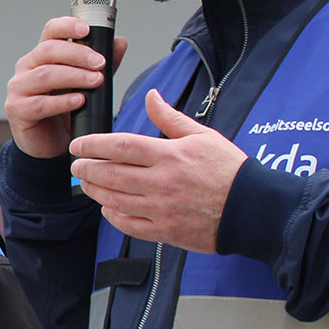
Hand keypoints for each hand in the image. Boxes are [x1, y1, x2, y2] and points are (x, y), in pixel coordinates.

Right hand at [5, 15, 128, 158]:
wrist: (48, 143)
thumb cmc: (63, 110)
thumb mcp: (84, 84)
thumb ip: (99, 65)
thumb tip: (120, 43)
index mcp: (42, 56)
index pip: (50, 31)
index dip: (67, 26)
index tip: (87, 29)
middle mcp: (27, 68)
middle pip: (48, 51)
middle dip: (77, 54)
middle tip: (100, 63)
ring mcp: (19, 89)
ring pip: (45, 75)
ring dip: (74, 76)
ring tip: (95, 81)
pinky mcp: (17, 110)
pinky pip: (39, 103)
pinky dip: (62, 102)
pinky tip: (79, 101)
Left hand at [68, 89, 246, 253]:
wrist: (252, 208)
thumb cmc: (229, 171)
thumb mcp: (203, 136)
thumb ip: (170, 118)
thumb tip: (151, 97)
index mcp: (170, 155)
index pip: (120, 146)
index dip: (94, 145)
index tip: (78, 145)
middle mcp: (162, 182)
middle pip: (111, 173)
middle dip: (87, 168)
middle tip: (76, 165)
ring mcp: (162, 209)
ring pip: (115, 200)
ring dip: (95, 190)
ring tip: (86, 183)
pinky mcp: (165, 231)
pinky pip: (129, 225)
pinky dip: (113, 216)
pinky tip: (108, 207)